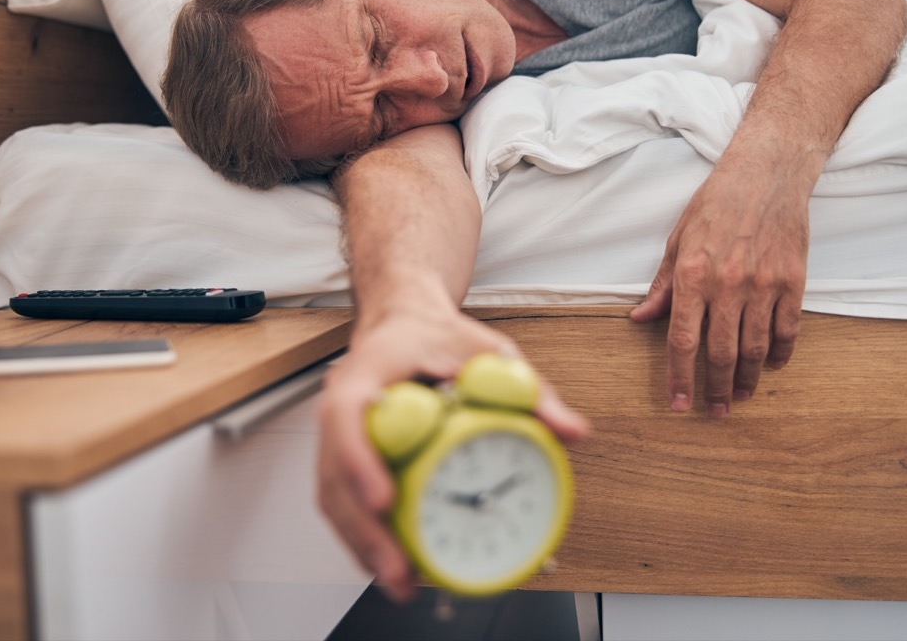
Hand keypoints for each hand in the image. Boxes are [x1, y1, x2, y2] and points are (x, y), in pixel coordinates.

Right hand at [315, 302, 587, 601]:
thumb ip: (531, 390)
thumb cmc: (438, 336)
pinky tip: (391, 563)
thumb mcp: (488, 352)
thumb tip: (572, 432)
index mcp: (368, 372)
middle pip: (334, 473)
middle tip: (400, 568)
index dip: (360, 461)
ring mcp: (341, 435)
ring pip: (334, 496)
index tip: (386, 499)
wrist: (406, 325)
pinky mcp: (348, 457)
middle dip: (364, 529)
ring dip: (362, 544)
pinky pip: (344, 501)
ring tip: (399, 580)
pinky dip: (364, 536)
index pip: (347, 417)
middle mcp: (344, 406)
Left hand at [630, 162, 808, 416]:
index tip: (678, 403)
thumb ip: (661, 286)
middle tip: (714, 412)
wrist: (766, 174)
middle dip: (716, 389)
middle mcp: (727, 284)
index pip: (682, 340)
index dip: (679, 377)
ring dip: (748, 380)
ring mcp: (764, 284)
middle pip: (721, 353)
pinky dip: (780, 353)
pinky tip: (771, 366)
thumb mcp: (677, 241)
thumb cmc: (715, 204)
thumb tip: (639, 319)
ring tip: (740, 396)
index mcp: (692, 275)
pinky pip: (788, 330)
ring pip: (756, 348)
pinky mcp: (793, 281)